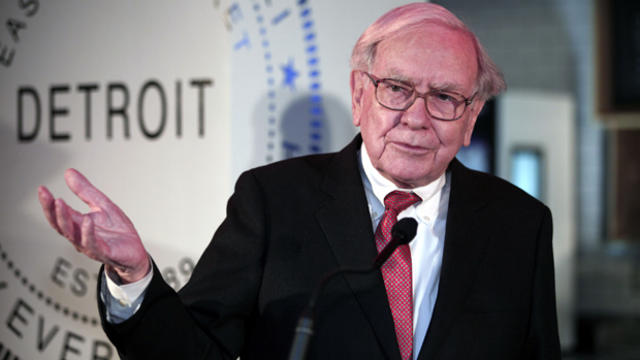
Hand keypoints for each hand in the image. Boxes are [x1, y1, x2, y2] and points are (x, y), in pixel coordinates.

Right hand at [38, 169, 149, 283]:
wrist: (135, 252)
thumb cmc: (118, 231)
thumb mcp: (103, 205)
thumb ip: (86, 191)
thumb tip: (68, 172)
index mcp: (78, 224)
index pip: (59, 214)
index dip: (48, 202)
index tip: (42, 189)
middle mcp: (80, 236)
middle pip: (60, 224)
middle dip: (51, 210)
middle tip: (46, 195)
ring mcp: (90, 245)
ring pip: (71, 234)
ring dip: (64, 219)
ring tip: (60, 202)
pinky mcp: (103, 252)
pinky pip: (92, 244)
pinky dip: (87, 233)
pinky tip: (87, 221)